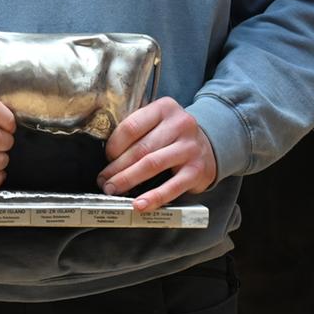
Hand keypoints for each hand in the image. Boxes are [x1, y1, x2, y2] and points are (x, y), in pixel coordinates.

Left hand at [98, 97, 216, 211]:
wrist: (209, 145)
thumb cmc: (174, 136)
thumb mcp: (158, 122)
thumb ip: (137, 131)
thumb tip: (106, 155)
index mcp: (165, 108)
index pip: (131, 126)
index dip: (113, 146)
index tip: (106, 159)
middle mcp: (181, 124)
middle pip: (141, 148)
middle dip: (117, 168)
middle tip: (104, 181)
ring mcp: (190, 147)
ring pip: (152, 165)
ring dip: (128, 180)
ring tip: (114, 190)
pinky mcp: (197, 170)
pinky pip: (172, 186)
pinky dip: (153, 197)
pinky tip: (140, 204)